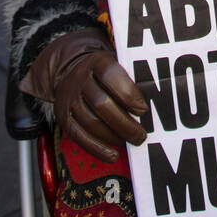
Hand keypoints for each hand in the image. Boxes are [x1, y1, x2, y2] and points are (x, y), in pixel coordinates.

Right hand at [23, 28, 147, 161]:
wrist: (69, 69)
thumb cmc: (103, 72)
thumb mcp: (116, 64)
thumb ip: (130, 80)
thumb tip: (153, 103)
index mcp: (97, 62)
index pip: (111, 76)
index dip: (129, 94)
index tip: (143, 110)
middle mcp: (80, 79)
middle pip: (101, 104)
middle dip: (125, 124)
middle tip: (141, 135)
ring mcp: (69, 98)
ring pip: (91, 122)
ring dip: (114, 137)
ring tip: (130, 142)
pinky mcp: (63, 115)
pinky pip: (78, 136)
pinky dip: (96, 148)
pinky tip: (112, 155)